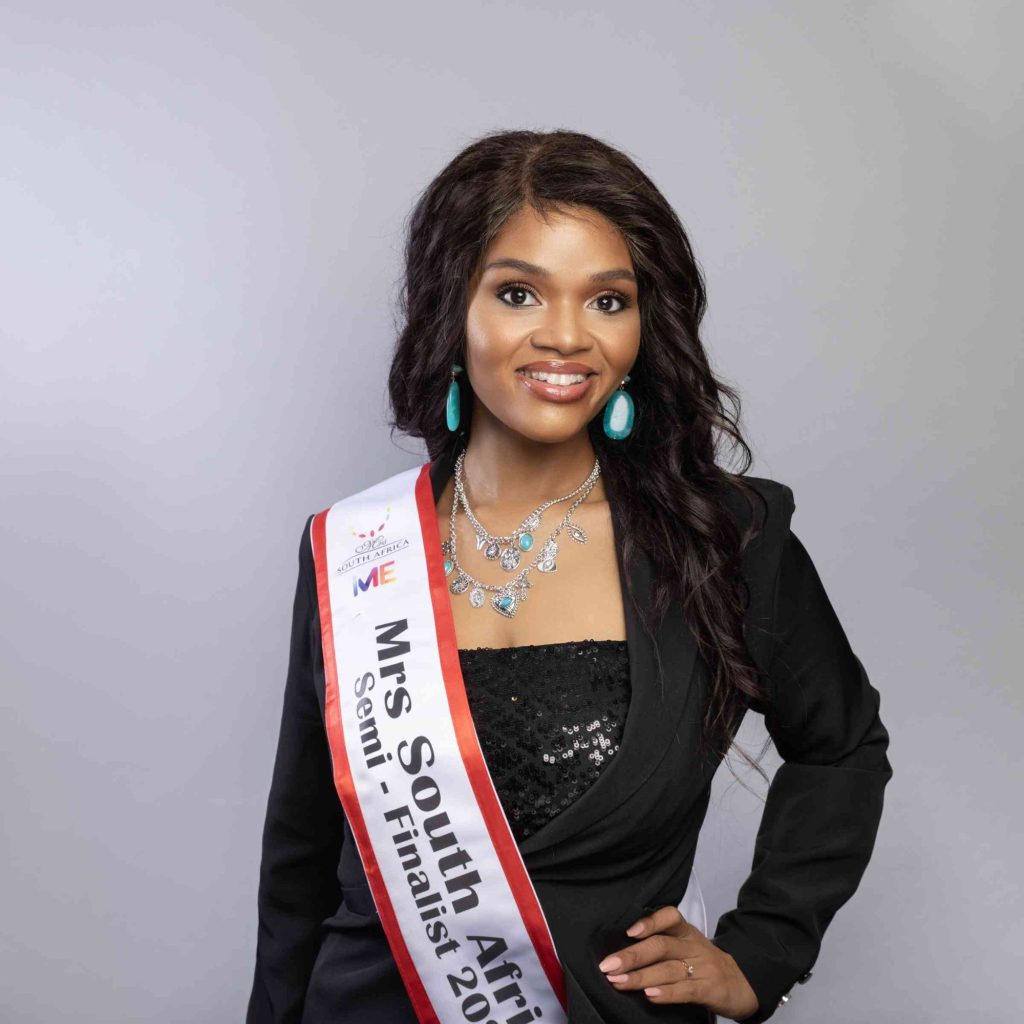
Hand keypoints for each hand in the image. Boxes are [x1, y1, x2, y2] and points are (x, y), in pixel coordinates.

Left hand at [597, 905, 758, 1019]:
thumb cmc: (705, 963)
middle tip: (608, 966)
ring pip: (668, 969)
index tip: (628, 931)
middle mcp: (693, 946)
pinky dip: (666, 992)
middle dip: (631, 955)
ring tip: (619, 981)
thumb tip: (621, 953)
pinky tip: (649, 995)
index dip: (649, 921)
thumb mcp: (687, 946)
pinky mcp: (709, 989)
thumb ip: (661, 945)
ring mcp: (703, 967)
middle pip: (661, 945)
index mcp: (686, 932)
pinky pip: (686, 990)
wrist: (742, 983)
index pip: (670, 916)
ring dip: (641, 976)